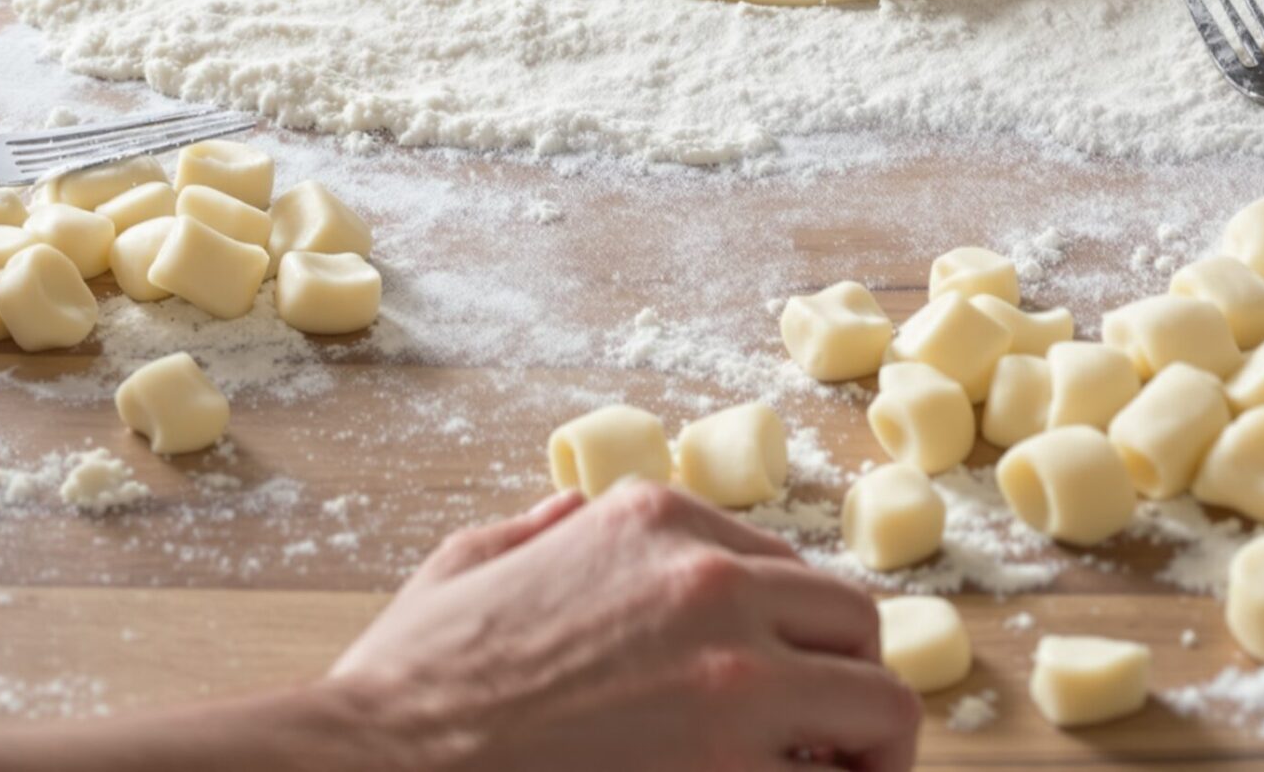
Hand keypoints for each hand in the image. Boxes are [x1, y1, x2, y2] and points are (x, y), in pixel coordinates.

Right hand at [328, 482, 920, 771]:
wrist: (379, 768)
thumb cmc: (411, 685)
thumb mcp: (467, 566)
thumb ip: (535, 534)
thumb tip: (567, 518)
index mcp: (652, 522)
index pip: (786, 568)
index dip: (788, 640)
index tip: (778, 690)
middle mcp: (712, 583)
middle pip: (857, 625)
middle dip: (845, 689)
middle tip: (822, 753)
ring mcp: (734, 680)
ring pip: (883, 707)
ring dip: (865, 755)